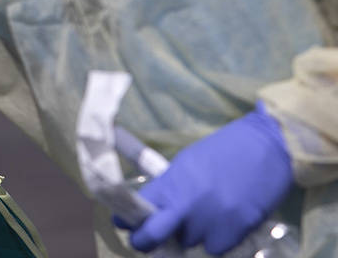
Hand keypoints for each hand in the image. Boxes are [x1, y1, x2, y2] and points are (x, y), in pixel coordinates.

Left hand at [123, 102, 293, 254]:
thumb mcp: (187, 163)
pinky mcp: (236, 231)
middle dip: (146, 242)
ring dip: (191, 235)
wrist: (268, 146)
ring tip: (203, 215)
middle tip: (147, 240)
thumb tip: (155, 208)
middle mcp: (186, 206)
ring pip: (189, 243)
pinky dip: (217, 239)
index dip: (128, 221)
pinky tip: (224, 222)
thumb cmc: (224, 150)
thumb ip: (170, 187)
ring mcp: (211, 221)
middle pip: (153, 238)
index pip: (138, 210)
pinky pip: (216, 247)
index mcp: (171, 183)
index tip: (126, 224)